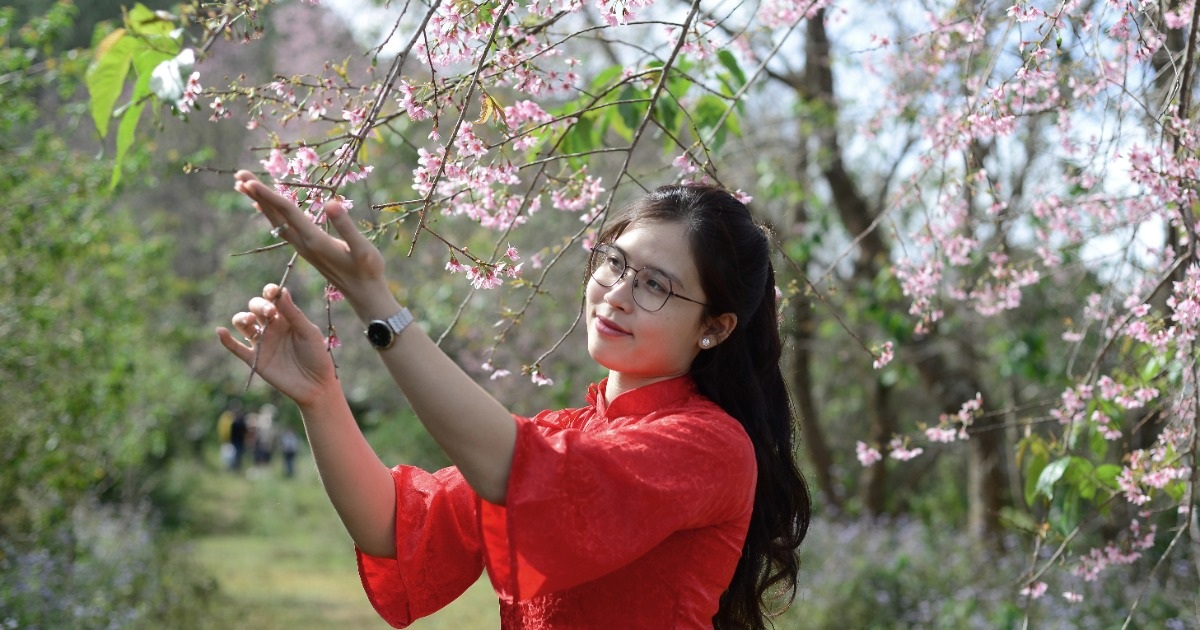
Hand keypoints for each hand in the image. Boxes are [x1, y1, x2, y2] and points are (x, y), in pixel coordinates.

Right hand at [216, 284, 337, 407]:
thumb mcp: (308, 332)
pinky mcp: (254, 359)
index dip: (270, 291)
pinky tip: (221, 331)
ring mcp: (262, 342)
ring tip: (249, 321)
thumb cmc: (317, 356)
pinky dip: (226, 340)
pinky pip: (236, 347)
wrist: (316, 386)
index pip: (273, 298)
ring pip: (242, 323)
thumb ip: (293, 314)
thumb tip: (281, 291)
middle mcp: (271, 327)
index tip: (272, 292)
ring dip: (241, 318)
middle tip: (269, 312)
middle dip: (258, 305)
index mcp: (286, 317)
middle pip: (255, 307)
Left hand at [234, 170, 395, 318]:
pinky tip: (264, 206)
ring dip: (260, 202)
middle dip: (256, 194)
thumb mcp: (362, 248)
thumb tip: (331, 202)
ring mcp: (303, 247)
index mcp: (314, 239)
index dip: (267, 194)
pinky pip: (282, 227)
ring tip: (244, 185)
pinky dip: (271, 213)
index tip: (248, 181)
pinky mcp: (307, 249)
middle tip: (239, 174)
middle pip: (274, 214)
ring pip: (276, 221)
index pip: (286, 211)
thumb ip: (346, 227)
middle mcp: (303, 243)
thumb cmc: (368, 270)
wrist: (364, 294)